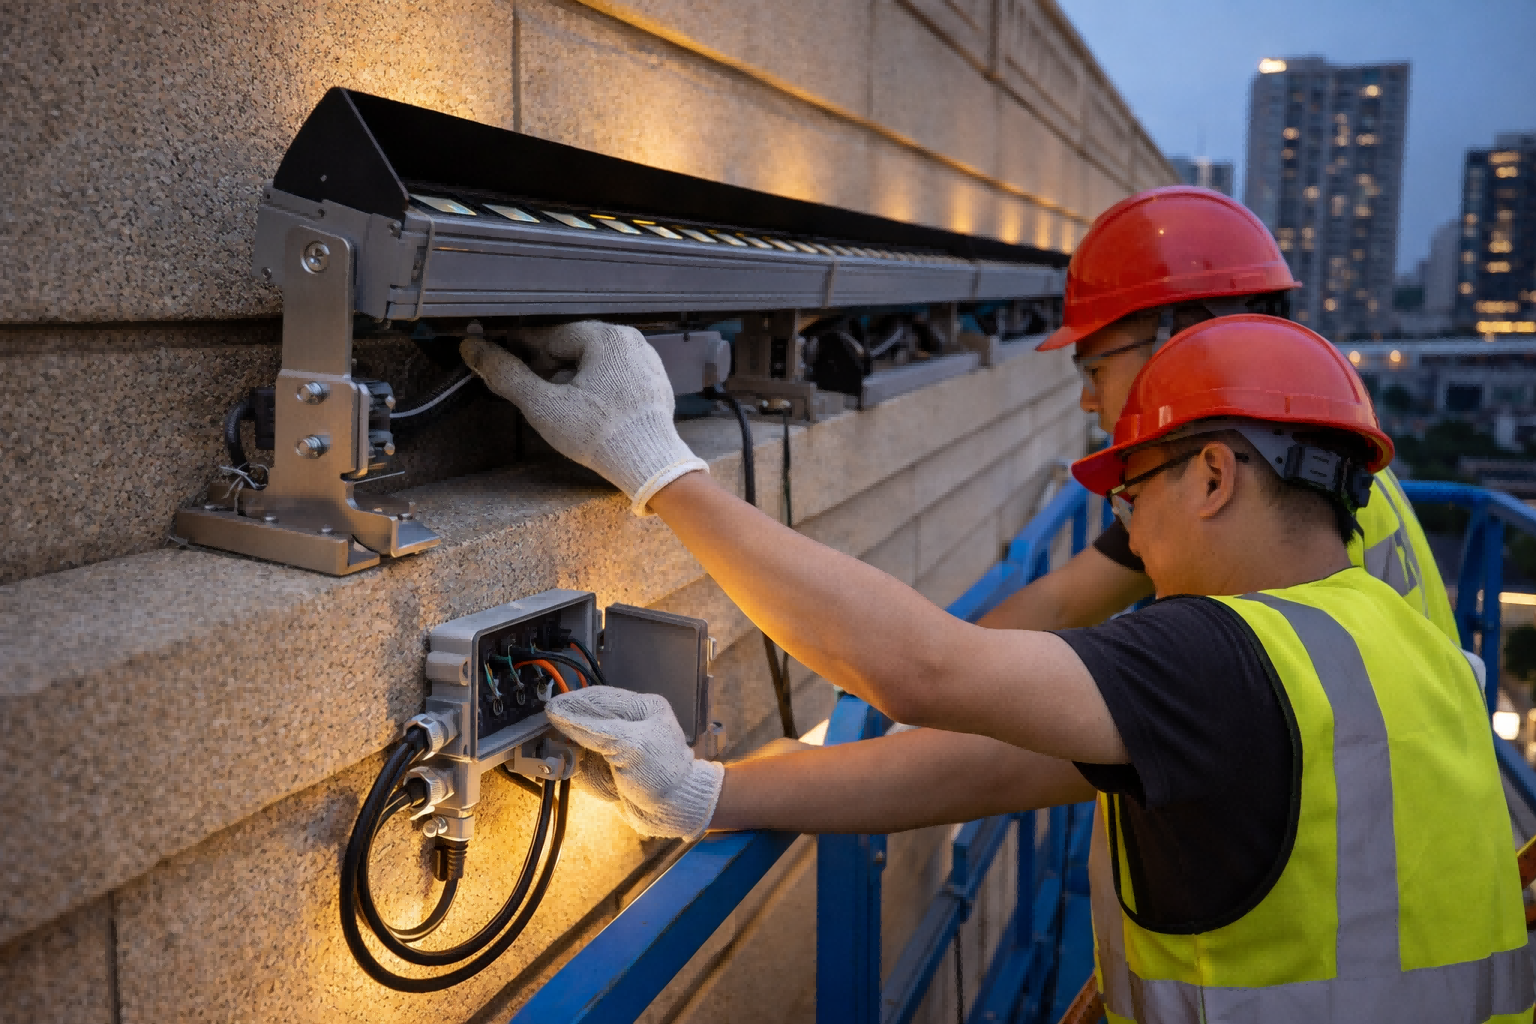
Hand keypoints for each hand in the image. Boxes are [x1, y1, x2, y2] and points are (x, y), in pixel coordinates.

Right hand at [461, 321, 707, 514]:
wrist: (650, 465)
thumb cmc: (600, 436)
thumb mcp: (544, 405)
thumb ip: (507, 375)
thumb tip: (473, 349)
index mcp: (605, 336)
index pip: (549, 336)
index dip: (519, 346)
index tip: (497, 349)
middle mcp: (630, 340)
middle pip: (572, 347)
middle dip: (547, 365)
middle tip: (527, 384)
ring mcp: (646, 361)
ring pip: (593, 361)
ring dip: (570, 376)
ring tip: (554, 400)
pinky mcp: (653, 383)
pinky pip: (615, 375)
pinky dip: (595, 386)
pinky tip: (584, 408)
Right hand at [545, 686, 723, 838]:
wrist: (677, 813)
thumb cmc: (662, 774)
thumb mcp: (629, 745)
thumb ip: (593, 729)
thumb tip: (558, 713)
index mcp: (640, 708)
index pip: (597, 699)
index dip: (572, 705)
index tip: (549, 712)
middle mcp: (628, 724)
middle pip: (586, 723)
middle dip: (573, 736)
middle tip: (558, 744)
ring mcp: (619, 748)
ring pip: (582, 747)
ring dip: (580, 760)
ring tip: (581, 767)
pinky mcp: (611, 769)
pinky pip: (587, 768)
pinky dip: (587, 776)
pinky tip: (593, 779)